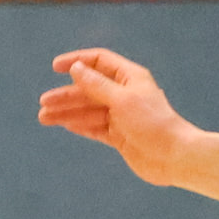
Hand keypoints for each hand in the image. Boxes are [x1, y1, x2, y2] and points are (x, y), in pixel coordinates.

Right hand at [36, 49, 200, 182]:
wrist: (174, 156)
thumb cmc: (153, 123)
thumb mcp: (122, 100)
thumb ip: (97, 85)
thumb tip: (76, 68)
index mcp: (130, 77)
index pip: (99, 62)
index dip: (77, 61)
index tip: (56, 67)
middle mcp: (125, 94)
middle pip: (89, 89)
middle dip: (66, 95)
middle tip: (44, 103)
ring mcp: (122, 116)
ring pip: (89, 110)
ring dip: (67, 113)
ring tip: (44, 118)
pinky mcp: (120, 136)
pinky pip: (95, 127)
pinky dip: (80, 125)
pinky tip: (64, 124)